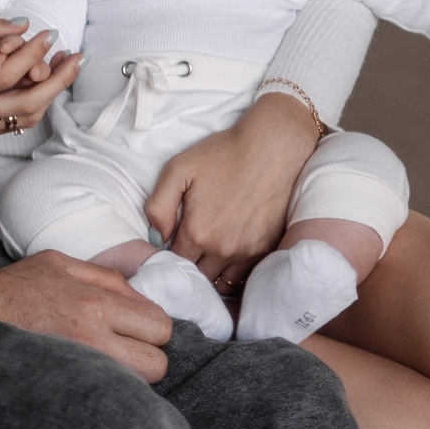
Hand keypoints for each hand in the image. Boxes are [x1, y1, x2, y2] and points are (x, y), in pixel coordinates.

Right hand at [0, 18, 81, 139]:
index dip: (32, 54)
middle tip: (77, 57)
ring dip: (51, 92)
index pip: (6, 75)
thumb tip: (20, 23)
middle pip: (27, 104)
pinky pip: (16, 121)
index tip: (48, 34)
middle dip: (58, 80)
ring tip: (66, 67)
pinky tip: (45, 81)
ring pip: (27, 117)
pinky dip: (35, 102)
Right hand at [0, 251, 171, 381]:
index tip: (136, 325)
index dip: (153, 326)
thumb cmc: (18, 286)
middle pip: (156, 364)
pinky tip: (91, 371)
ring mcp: (80, 367)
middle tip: (127, 345)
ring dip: (130, 374)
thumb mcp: (64, 263)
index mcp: (95, 304)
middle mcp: (92, 339)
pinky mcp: (66, 383)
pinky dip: (107, 385)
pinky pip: (108, 394)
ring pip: (137, 386)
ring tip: (108, 359)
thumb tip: (144, 300)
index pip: (159, 327)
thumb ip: (110, 279)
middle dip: (148, 354)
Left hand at [150, 92, 316, 291]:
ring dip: (211, 272)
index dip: (169, 256)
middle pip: (198, 275)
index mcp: (197, 232)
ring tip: (206, 256)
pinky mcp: (267, 247)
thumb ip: (158, 207)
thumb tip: (157, 237)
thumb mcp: (178, 170)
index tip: (171, 245)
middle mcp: (223, 248)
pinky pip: (244, 274)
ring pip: (222, 280)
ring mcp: (247, 251)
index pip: (175, 262)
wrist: (271, 148)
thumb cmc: (222, 154)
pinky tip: (227, 255)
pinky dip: (233, 270)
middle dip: (189, 267)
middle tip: (188, 251)